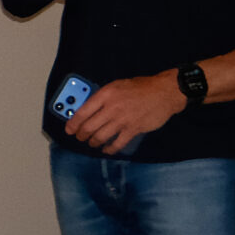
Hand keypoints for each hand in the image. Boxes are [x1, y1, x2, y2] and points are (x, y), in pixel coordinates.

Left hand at [64, 71, 184, 154]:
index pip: (82, 112)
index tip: (69, 129)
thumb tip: (88, 109)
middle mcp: (112, 108)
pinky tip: (107, 149)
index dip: (72, 124)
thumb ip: (102, 97)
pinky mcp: (134, 129)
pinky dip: (109, 149)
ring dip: (93, 142)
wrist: (165, 92)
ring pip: (100, 137)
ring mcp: (123, 120)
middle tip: (80, 137)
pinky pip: (117, 144)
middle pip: (88, 127)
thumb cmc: (141, 87)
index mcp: (105, 95)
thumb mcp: (117, 85)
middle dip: (81, 135)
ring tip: (92, 143)